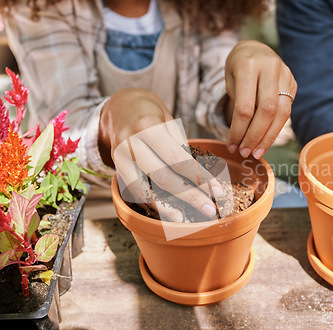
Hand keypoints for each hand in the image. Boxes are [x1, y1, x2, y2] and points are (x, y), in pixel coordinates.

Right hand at [99, 88, 222, 221]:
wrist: (121, 107)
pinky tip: (168, 213)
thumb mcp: (170, 123)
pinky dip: (151, 204)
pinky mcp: (115, 168)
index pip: (178, 159)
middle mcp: (130, 143)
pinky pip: (133, 192)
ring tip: (186, 219)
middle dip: (189, 196)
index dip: (199, 178)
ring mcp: (118, 157)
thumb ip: (181, 149)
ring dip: (167, 208)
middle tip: (209, 209)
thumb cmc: (153, 116)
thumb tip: (203, 180)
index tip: (217, 191)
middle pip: (162, 177)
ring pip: (144, 190)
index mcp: (148, 127)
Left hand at [225, 40, 296, 159]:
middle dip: (255, 137)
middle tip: (245, 153)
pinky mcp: (293, 83)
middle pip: (266, 111)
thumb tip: (241, 141)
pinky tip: (265, 140)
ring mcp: (285, 74)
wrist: (254, 49)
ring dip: (269, 137)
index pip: (245, 107)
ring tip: (256, 152)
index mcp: (249, 65)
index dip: (238, 131)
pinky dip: (275, 129)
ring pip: (282, 113)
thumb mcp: (230, 81)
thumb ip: (238, 105)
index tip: (231, 146)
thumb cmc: (237, 69)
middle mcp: (270, 67)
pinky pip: (287, 111)